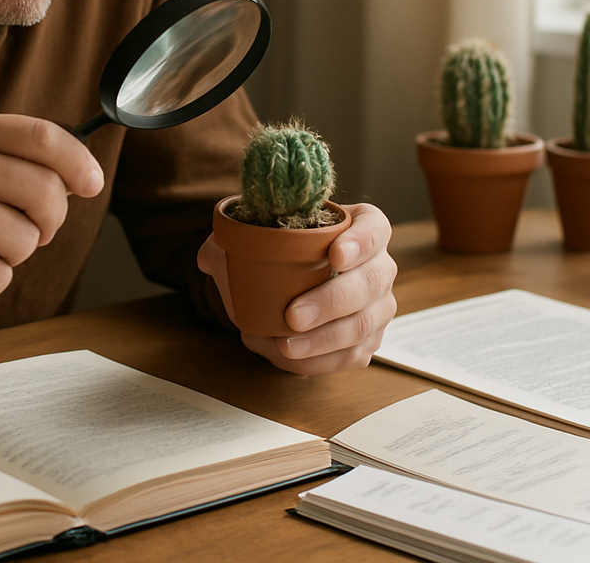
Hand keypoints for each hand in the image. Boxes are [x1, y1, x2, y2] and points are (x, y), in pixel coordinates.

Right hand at [0, 114, 104, 319]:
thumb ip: (15, 164)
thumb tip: (85, 176)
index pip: (43, 136)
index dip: (78, 162)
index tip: (92, 185)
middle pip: (47, 192)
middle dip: (48, 222)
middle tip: (22, 232)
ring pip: (28, 240)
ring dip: (10, 255)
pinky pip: (1, 276)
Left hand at [197, 202, 396, 374]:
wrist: (286, 288)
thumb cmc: (282, 255)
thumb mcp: (256, 238)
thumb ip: (231, 241)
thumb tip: (212, 256)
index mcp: (362, 229)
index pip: (374, 229)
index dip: (361, 242)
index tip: (335, 254)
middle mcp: (378, 267)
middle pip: (370, 283)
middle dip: (331, 302)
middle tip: (293, 315)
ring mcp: (377, 307)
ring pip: (363, 326)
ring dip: (323, 340)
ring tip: (285, 345)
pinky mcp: (366, 341)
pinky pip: (350, 356)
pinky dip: (318, 360)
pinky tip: (290, 356)